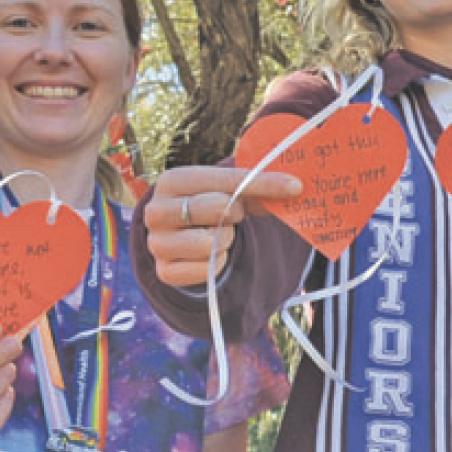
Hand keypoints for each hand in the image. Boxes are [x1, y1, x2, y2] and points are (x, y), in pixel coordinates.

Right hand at [144, 165, 300, 287]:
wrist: (179, 233)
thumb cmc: (207, 204)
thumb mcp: (228, 191)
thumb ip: (258, 188)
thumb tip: (296, 187)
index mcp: (171, 180)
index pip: (226, 180)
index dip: (264, 183)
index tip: (295, 186)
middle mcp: (155, 211)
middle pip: (220, 209)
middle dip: (234, 215)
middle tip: (228, 216)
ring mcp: (156, 243)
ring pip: (212, 243)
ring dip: (225, 241)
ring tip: (215, 234)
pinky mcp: (164, 271)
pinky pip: (207, 269)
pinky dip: (216, 262)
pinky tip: (207, 254)